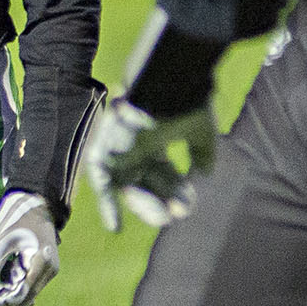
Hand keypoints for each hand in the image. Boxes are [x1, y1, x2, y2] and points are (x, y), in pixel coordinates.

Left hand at [0, 191, 60, 305]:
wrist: (37, 202)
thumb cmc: (18, 214)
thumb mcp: (1, 235)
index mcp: (40, 262)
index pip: (18, 294)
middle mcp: (47, 272)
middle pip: (20, 301)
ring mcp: (45, 273)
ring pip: (22, 299)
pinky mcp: (39, 272)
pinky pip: (22, 290)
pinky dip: (5, 294)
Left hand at [83, 97, 215, 231]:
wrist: (169, 80)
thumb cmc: (185, 100)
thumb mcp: (199, 131)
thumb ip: (202, 152)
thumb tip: (205, 172)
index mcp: (154, 140)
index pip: (163, 176)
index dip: (175, 194)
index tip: (185, 207)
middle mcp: (134, 145)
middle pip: (145, 184)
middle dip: (161, 203)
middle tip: (175, 214)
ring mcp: (118, 146)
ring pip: (125, 186)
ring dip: (142, 204)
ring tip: (161, 216)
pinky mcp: (104, 147)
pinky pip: (101, 180)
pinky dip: (107, 203)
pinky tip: (115, 225)